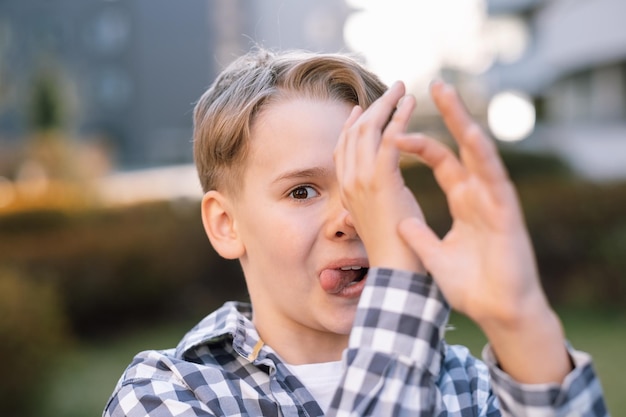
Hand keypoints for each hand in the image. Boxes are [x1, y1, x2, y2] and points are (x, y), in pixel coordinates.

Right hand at [334, 81, 424, 272]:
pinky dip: (399, 118)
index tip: (363, 108)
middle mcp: (349, 181)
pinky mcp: (382, 180)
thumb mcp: (375, 216)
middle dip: (374, 107)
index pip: (343, 148)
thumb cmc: (392, 247)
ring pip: (369, 131)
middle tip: (394, 89)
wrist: (396, 269)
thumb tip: (368, 192)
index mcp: (347, 189)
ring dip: (387, 105)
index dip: (352, 125)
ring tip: (404, 89)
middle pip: (355, 133)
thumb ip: (369, 198)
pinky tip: (411, 104)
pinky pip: (389, 140)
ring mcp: (362, 180)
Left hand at [396, 80, 569, 382]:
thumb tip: (400, 221)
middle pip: (458, 145)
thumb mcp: (436, 254)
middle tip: (430, 83)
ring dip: (462, 120)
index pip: (437, 159)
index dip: (417, 139)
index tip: (394, 120)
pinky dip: (481, 154)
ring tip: (446, 92)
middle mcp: (477, 193)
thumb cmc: (472, 285)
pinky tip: (470, 132)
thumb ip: (420, 235)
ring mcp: (492, 199)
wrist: (498, 310)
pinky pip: (493, 177)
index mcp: (462, 199)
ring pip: (476, 151)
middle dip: (446, 113)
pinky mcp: (506, 211)